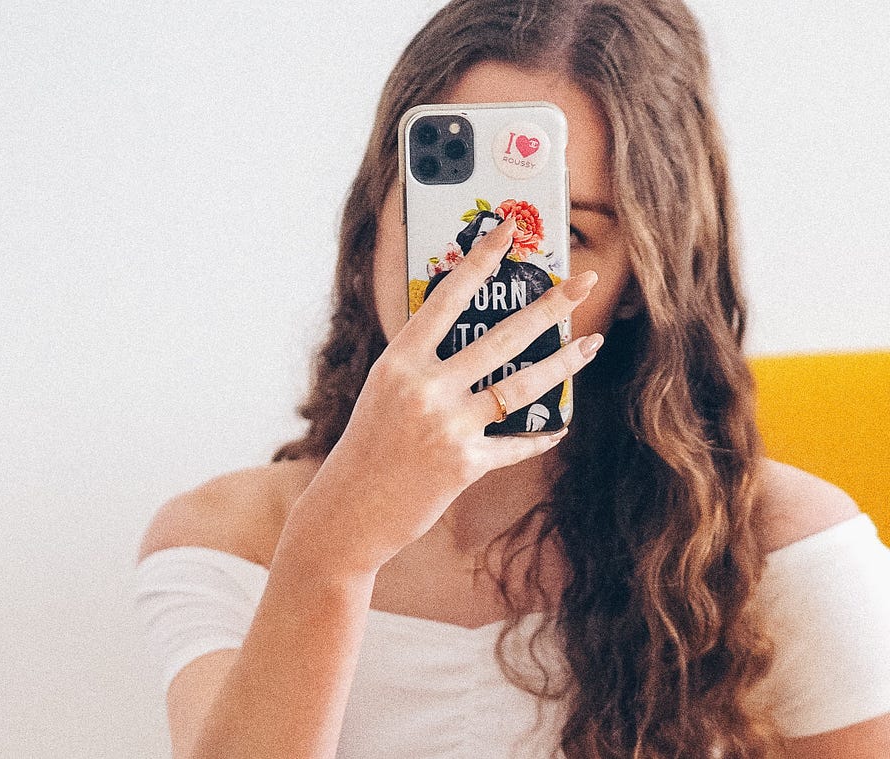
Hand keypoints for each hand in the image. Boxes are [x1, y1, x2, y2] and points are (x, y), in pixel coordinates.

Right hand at [297, 217, 602, 574]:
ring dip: (564, 363)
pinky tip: (560, 425)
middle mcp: (425, 388)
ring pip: (521, 386)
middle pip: (502, 337)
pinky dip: (540, 435)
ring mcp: (447, 427)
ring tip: (591, 344)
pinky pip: (516, 443)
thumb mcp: (385, 391)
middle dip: (551, 306)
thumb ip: (425, 364)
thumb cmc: (367, 446)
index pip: (448, 297)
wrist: (348, 511)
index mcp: (399, 361)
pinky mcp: (464, 464)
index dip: (482, 259)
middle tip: (583, 282)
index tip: (509, 228)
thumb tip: (477, 340)